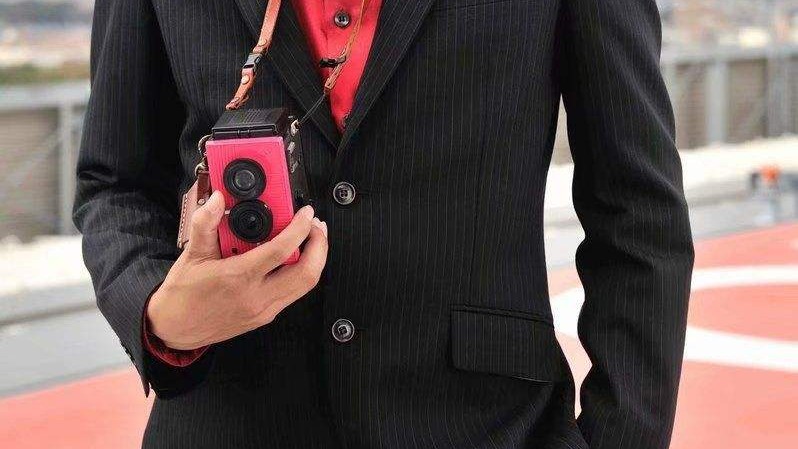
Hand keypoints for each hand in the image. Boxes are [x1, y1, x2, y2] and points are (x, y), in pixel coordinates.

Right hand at [147, 191, 327, 349]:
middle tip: (316, 227)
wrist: (174, 329)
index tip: (305, 214)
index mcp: (238, 278)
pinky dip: (301, 273)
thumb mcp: (192, 254)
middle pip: (307, 273)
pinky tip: (296, 259)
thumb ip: (206, 223)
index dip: (300, 229)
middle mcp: (255, 297)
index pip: (281, 251)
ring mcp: (263, 310)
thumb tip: (217, 200)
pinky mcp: (265, 316)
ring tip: (311, 240)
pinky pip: (294, 293)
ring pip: (305, 286)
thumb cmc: (182, 294)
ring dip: (315, 260)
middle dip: (319, 246)